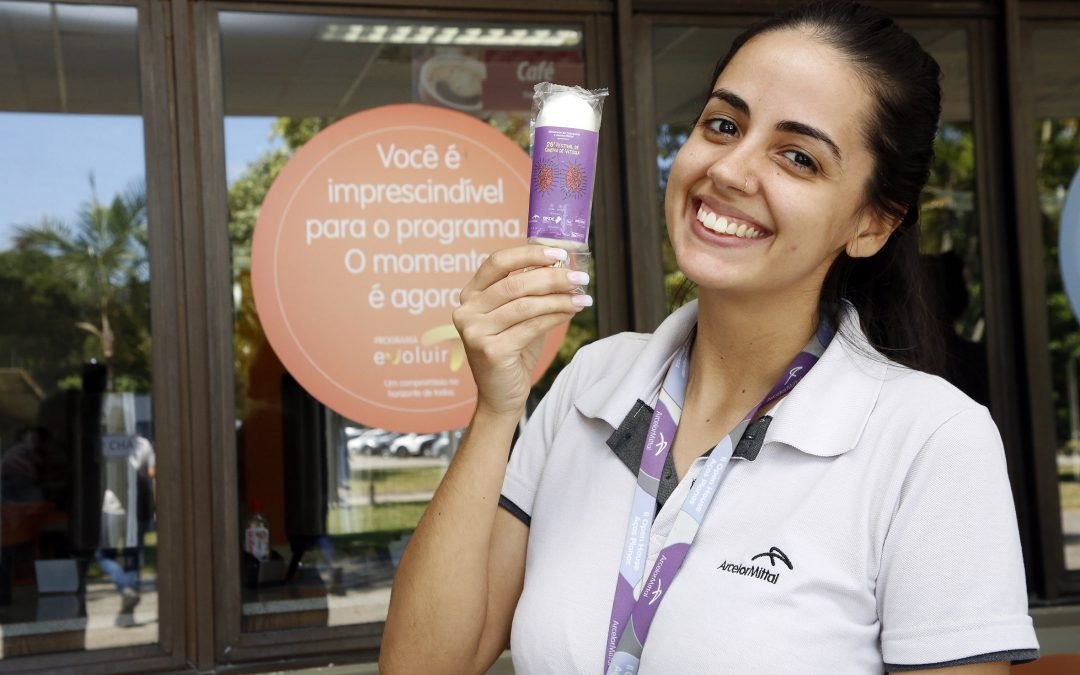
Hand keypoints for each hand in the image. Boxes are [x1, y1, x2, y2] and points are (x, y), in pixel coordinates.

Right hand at [453, 245, 590, 416]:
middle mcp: (466, 311)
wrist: (500, 395)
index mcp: (470, 295)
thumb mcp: (518, 315)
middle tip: (580, 278)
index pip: (497, 262)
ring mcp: (475, 332)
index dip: (529, 254)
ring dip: (559, 299)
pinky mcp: (490, 351)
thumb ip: (531, 291)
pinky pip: (531, 327)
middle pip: (514, 284)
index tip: (559, 254)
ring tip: (583, 298)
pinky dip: (555, 317)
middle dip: (553, 278)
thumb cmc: (512, 351)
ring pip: (525, 305)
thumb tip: (562, 266)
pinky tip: (571, 313)